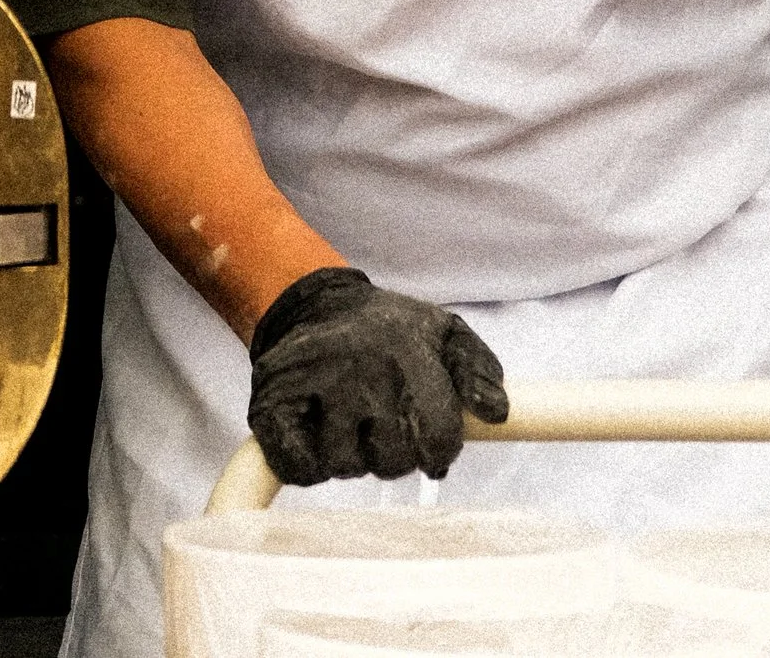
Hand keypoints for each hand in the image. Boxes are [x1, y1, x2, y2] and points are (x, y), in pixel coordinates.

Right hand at [248, 266, 507, 486]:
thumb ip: (477, 368)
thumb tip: (497, 412)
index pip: (437, 440)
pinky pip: (299, 468)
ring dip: (349, 455)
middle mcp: (360, 366)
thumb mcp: (443, 332)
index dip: (437, 449)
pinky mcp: (272, 401)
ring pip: (345, 466)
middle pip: (392, 461)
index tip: (426, 436)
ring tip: (347, 418)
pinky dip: (307, 464)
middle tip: (380, 418)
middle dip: (391, 452)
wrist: (314, 302)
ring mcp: (313, 383)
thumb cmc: (390, 330)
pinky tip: (315, 432)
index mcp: (406, 352)